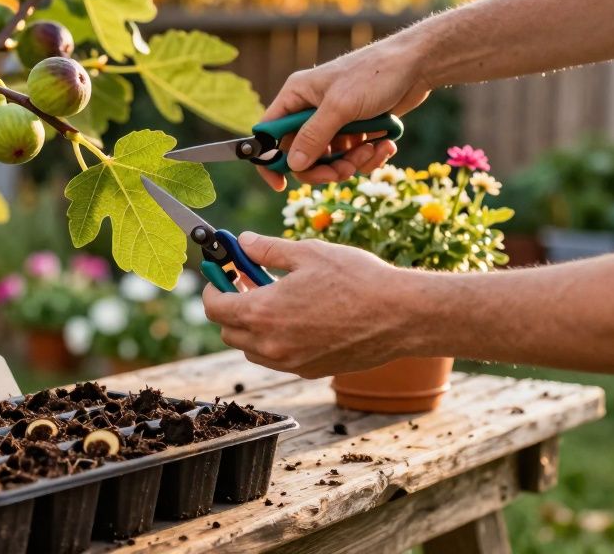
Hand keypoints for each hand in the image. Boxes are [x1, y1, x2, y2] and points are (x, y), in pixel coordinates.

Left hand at [204, 232, 424, 377]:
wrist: (401, 315)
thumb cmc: (357, 279)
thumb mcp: (307, 252)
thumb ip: (267, 249)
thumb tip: (242, 242)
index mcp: (263, 313)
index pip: (214, 307)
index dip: (212, 288)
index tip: (221, 274)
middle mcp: (271, 344)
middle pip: (228, 331)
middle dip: (230, 306)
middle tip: (247, 283)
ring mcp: (291, 362)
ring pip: (251, 349)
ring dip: (251, 327)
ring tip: (273, 300)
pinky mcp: (310, 371)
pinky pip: (277, 359)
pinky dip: (274, 341)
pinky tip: (296, 318)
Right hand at [258, 36, 431, 190]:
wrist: (417, 65)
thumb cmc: (375, 75)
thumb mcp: (340, 106)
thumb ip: (314, 136)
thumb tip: (293, 164)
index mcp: (297, 96)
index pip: (269, 133)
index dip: (270, 160)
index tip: (280, 184)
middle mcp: (311, 109)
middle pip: (302, 154)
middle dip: (324, 168)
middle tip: (343, 171)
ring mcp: (334, 120)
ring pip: (330, 159)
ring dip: (351, 163)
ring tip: (372, 151)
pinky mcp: (356, 128)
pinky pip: (352, 155)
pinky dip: (368, 156)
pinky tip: (385, 145)